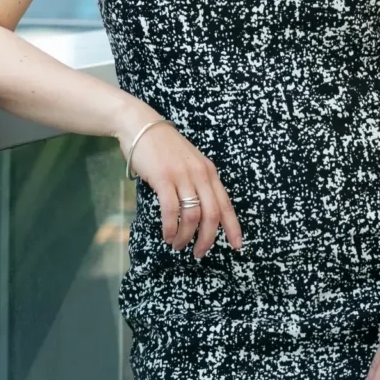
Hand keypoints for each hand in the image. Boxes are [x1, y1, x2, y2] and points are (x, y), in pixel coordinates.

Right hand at [117, 96, 242, 258]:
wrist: (142, 126)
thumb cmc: (164, 147)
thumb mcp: (189, 162)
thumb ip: (197, 181)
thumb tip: (200, 212)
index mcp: (209, 171)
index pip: (226, 203)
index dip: (233, 227)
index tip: (237, 246)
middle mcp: (200, 174)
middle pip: (212, 214)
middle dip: (207, 239)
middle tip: (198, 254)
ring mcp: (182, 175)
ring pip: (192, 215)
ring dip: (185, 236)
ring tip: (177, 245)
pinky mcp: (164, 178)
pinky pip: (172, 210)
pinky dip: (170, 227)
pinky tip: (166, 235)